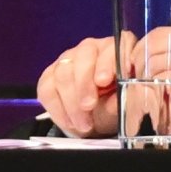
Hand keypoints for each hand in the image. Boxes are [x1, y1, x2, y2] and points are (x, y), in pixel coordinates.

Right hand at [36, 27, 170, 138]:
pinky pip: (47, 87)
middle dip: (84, 84)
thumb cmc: (113, 108)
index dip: (107, 62)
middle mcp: (92, 49)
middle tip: (88, 106)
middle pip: (84, 55)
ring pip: (64, 71)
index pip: (113, 46)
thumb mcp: (123, 107)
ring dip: (71, 102)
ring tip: (83, 124)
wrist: (93, 122)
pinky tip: (69, 122)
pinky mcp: (50, 74)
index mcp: (117, 50)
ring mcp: (69, 59)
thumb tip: (121, 99)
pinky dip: (57, 108)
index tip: (104, 81)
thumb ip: (123, 100)